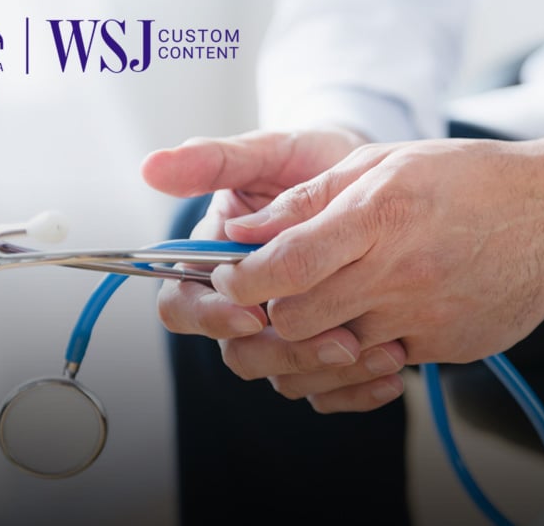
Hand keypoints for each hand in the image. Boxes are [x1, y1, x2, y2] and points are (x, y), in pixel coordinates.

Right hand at [141, 127, 408, 411]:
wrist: (376, 179)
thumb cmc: (314, 161)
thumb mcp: (272, 152)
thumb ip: (216, 161)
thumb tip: (152, 167)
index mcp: (215, 262)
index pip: (182, 305)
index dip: (209, 316)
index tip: (254, 313)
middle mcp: (244, 304)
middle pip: (237, 351)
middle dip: (284, 353)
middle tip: (339, 342)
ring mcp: (284, 331)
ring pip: (282, 377)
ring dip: (326, 373)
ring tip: (380, 354)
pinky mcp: (321, 350)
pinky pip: (327, 390)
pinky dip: (358, 390)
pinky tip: (392, 377)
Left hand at [210, 128, 543, 406]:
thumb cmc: (470, 178)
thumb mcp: (384, 162)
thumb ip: (309, 199)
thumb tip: (245, 229)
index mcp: (380, 215)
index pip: (284, 265)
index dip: (241, 279)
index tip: (230, 277)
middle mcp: (400, 272)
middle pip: (297, 322)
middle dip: (268, 317)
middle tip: (268, 299)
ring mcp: (427, 318)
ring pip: (335, 354)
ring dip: (312, 340)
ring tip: (318, 313)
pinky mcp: (448, 348)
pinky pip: (383, 366)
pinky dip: (364, 351)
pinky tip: (376, 319)